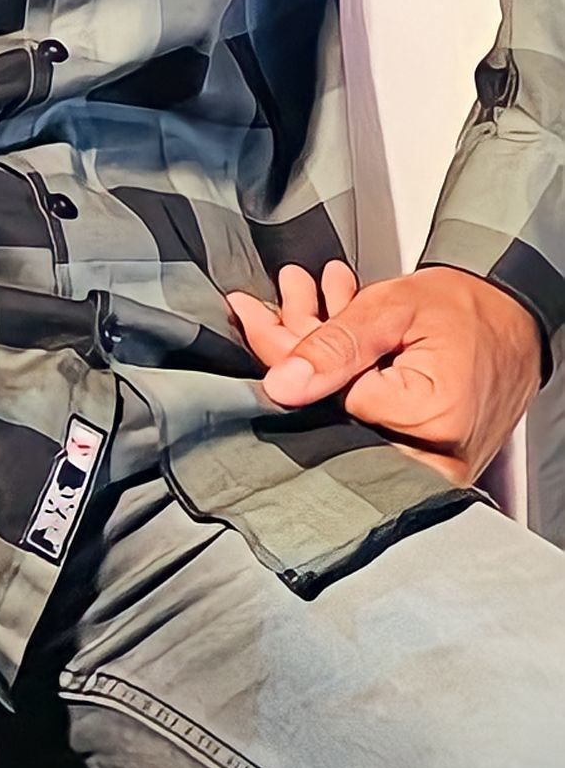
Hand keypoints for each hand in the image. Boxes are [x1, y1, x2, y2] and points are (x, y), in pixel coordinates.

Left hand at [228, 263, 541, 485]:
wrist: (510, 317)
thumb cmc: (464, 309)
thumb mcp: (392, 309)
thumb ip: (334, 346)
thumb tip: (281, 385)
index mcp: (426, 421)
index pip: (326, 401)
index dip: (288, 355)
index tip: (257, 312)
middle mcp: (432, 458)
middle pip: (330, 413)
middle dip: (297, 352)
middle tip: (280, 302)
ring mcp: (431, 468)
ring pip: (342, 416)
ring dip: (319, 357)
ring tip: (312, 299)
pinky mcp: (426, 464)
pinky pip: (366, 423)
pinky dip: (344, 377)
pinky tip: (331, 333)